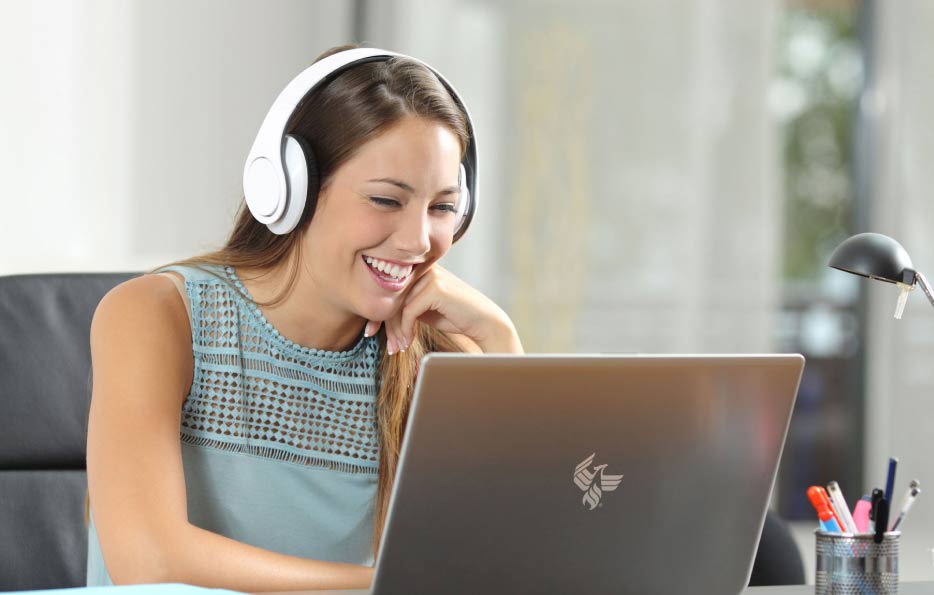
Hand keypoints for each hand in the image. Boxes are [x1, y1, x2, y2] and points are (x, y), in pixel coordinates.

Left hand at [364, 264, 522, 354]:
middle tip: (386, 345)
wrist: (484, 323)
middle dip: (385, 324)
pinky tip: (408, 341)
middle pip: (390, 296)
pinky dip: (405, 329)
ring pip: (397, 305)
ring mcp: (430, 275)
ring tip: (397, 348)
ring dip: (395, 331)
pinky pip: (408, 311)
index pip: (389, 288)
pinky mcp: (436, 287)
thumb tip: (374, 314)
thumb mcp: (423, 310)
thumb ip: (404, 305)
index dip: (377, 311)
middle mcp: (424, 267)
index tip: (371, 331)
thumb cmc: (454, 317)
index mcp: (420, 268)